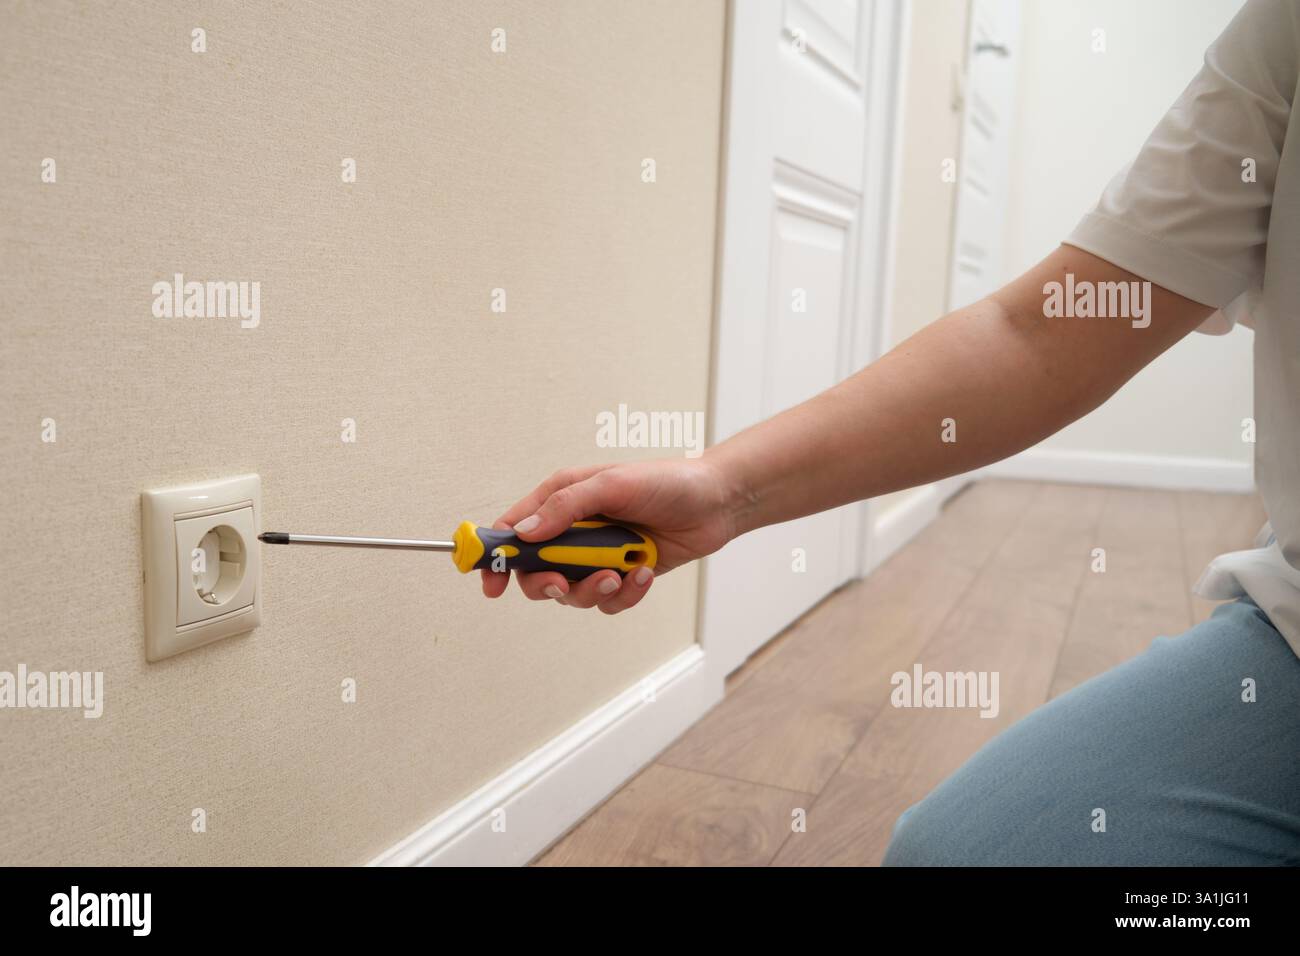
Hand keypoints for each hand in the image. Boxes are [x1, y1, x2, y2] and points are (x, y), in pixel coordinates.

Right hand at [481, 457, 735, 612]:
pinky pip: (609, 601)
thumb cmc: (666, 482)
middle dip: (545, 583)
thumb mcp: (612, 484)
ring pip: (572, 593)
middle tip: (561, 583)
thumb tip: (523, 534)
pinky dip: (626, 593)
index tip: (490, 583)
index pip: (514, 530)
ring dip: (592, 590)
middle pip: (535, 571)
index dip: (495, 557)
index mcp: (562, 500)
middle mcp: (574, 530)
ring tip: (619, 574)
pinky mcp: (623, 575)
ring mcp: (598, 556)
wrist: (717, 502)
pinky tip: (644, 571)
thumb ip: (566, 508)